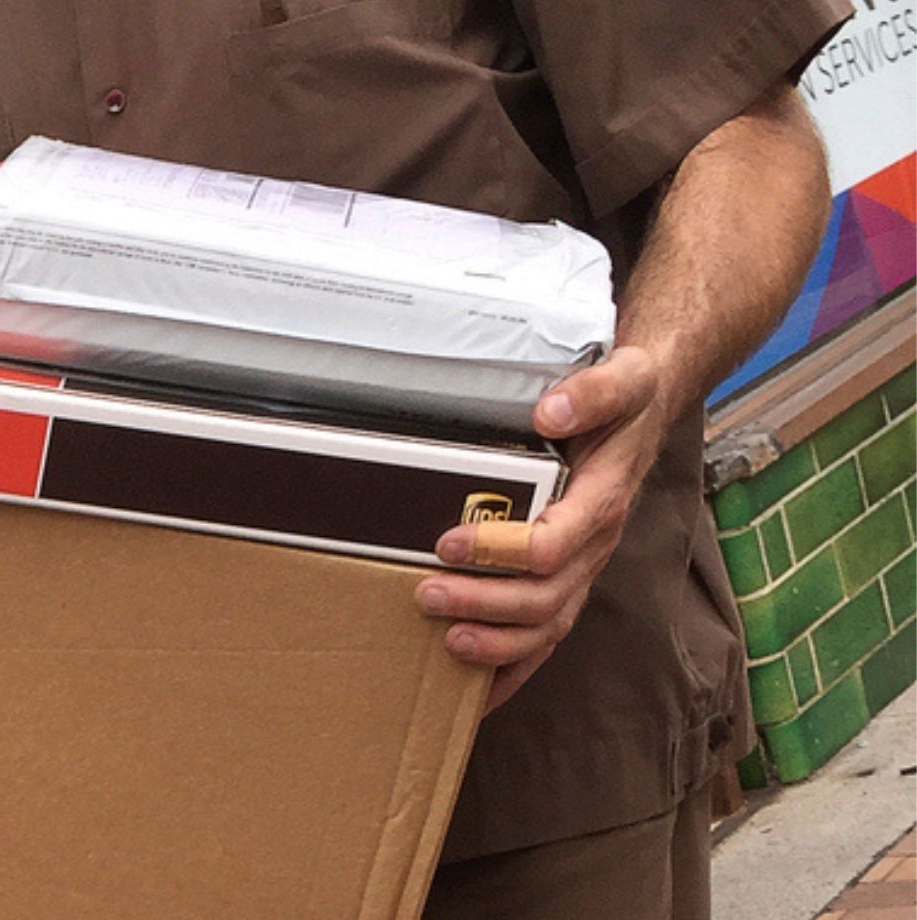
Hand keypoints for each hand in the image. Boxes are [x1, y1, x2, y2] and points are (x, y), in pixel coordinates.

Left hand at [416, 346, 671, 711]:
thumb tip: (550, 410)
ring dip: (497, 645)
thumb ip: (592, 392)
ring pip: (546, 627)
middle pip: (543, 596)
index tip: (448, 542)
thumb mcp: (622, 380)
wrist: (650, 410)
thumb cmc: (627, 400)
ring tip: (446, 644)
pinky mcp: (569, 579)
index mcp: (600, 502)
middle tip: (426, 593)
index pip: (553, 544)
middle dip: (485, 604)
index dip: (500, 551)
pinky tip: (477, 696)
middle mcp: (594, 545)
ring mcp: (583, 569)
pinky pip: (547, 637)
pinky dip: (514, 671)